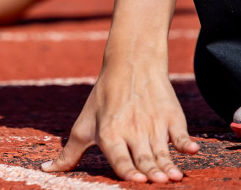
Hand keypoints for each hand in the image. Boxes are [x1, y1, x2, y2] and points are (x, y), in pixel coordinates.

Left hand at [42, 54, 197, 182]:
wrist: (132, 63)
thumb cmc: (104, 98)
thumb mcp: (84, 123)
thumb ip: (70, 152)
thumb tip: (47, 171)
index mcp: (110, 133)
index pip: (119, 158)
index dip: (128, 170)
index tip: (137, 181)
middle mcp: (132, 131)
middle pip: (143, 158)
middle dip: (152, 172)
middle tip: (158, 182)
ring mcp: (154, 125)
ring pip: (162, 152)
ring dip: (169, 164)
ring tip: (174, 176)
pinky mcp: (172, 118)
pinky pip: (181, 134)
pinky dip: (187, 143)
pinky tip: (193, 150)